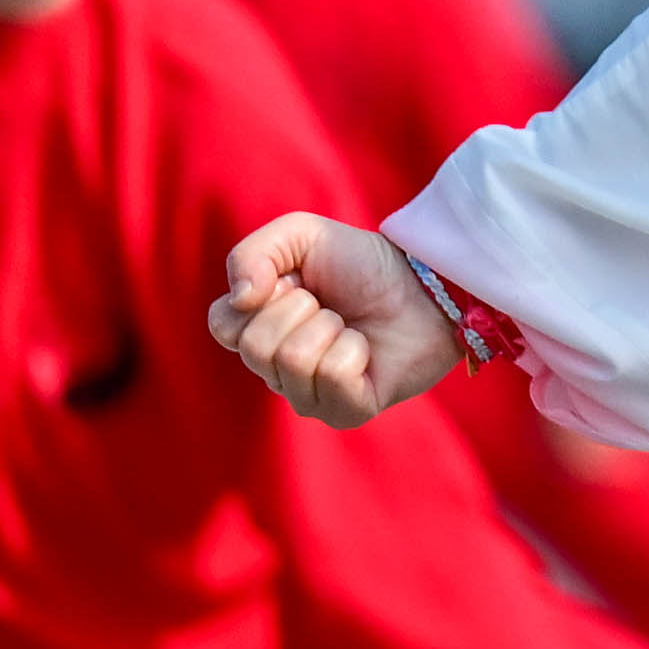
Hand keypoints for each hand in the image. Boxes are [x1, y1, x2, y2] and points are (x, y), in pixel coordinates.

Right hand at [208, 214, 467, 428]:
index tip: (294, 281)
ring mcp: (307, 397)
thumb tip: (241, 299)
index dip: (259, 294)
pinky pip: (333, 377)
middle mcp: (275, 371)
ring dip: (330, 327)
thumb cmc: (361, 264)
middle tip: (330, 305)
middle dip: (302, 308)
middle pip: (256, 345)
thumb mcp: (300, 235)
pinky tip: (367, 350)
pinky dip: (355, 349)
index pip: (223, 325)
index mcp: (256, 332)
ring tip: (350, 325)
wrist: (425, 283)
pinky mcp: (344, 413)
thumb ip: (251, 254)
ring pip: (293, 361)